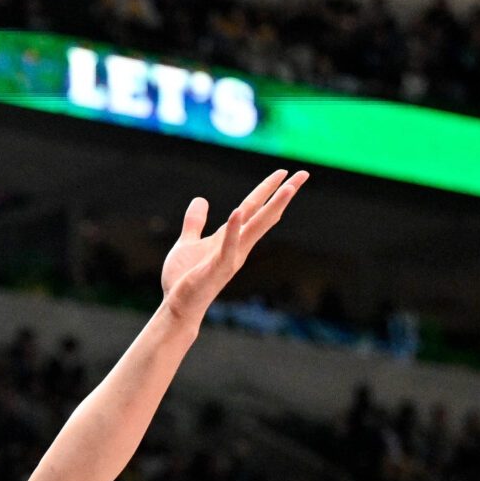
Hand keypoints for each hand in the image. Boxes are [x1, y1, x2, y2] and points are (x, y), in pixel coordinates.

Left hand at [159, 168, 304, 322]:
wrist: (176, 308)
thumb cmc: (183, 280)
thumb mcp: (187, 243)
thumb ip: (195, 223)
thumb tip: (201, 199)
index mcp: (231, 238)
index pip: (252, 209)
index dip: (267, 190)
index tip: (285, 172)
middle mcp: (237, 246)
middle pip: (262, 215)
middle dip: (282, 194)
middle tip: (303, 174)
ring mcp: (230, 257)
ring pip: (255, 229)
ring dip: (272, 208)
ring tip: (288, 188)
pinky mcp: (218, 269)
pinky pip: (228, 246)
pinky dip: (233, 230)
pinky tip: (237, 212)